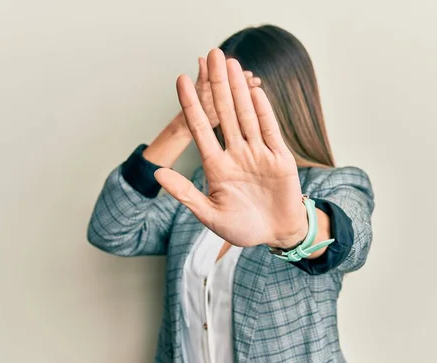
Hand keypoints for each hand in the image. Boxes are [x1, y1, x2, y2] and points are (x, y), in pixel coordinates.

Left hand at [155, 48, 306, 247]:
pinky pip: (269, 130)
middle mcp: (236, 154)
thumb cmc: (242, 228)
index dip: (191, 104)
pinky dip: (262, 110)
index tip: (180, 79)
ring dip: (238, 89)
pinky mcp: (279, 157)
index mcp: (216, 166)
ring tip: (230, 63)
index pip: (200, 128)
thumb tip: (157, 174)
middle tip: (212, 54)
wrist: (275, 234)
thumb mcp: (209, 214)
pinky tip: (254, 90)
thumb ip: (185, 193)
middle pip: (224, 112)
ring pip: (245, 115)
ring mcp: (257, 153)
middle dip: (217, 84)